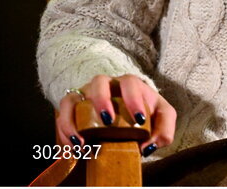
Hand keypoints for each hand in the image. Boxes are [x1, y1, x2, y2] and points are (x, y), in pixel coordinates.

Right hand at [56, 74, 175, 157]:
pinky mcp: (72, 108)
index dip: (134, 99)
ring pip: (72, 97)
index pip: (131, 83)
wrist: (126, 118)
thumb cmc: (145, 114)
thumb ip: (164, 129)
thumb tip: (149, 145)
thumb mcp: (161, 118)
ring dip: (73, 119)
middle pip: (98, 81)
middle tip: (107, 121)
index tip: (139, 120)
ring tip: (81, 141)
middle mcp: (106, 85)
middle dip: (101, 100)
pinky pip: (61, 114)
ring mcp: (86, 95)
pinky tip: (72, 146)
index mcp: (130, 85)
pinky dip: (63, 130)